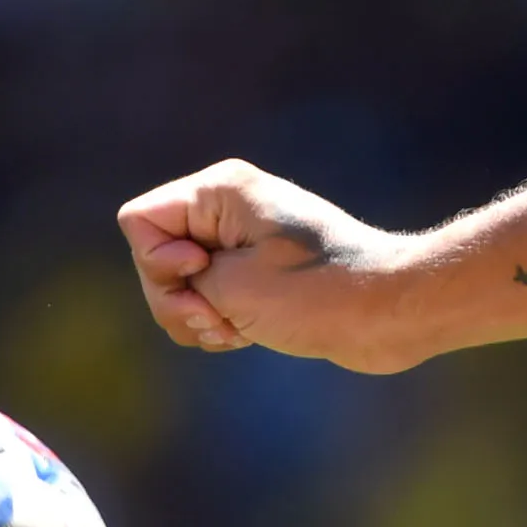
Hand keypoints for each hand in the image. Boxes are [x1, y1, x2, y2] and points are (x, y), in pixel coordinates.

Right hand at [118, 159, 432, 372]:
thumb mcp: (228, 287)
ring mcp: (242, 242)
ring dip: (198, 318)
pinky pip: (209, 300)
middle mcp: (227, 209)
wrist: (388, 312)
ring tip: (237, 328)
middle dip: (176, 299)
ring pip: (179, 285)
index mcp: (220, 191)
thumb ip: (178, 277)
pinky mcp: (257, 274)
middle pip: (155, 257)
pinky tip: (248, 335)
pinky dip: (219, 323)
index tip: (203, 273)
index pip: (139, 221)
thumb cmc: (315, 294)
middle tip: (219, 316)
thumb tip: (175, 274)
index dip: (158, 261)